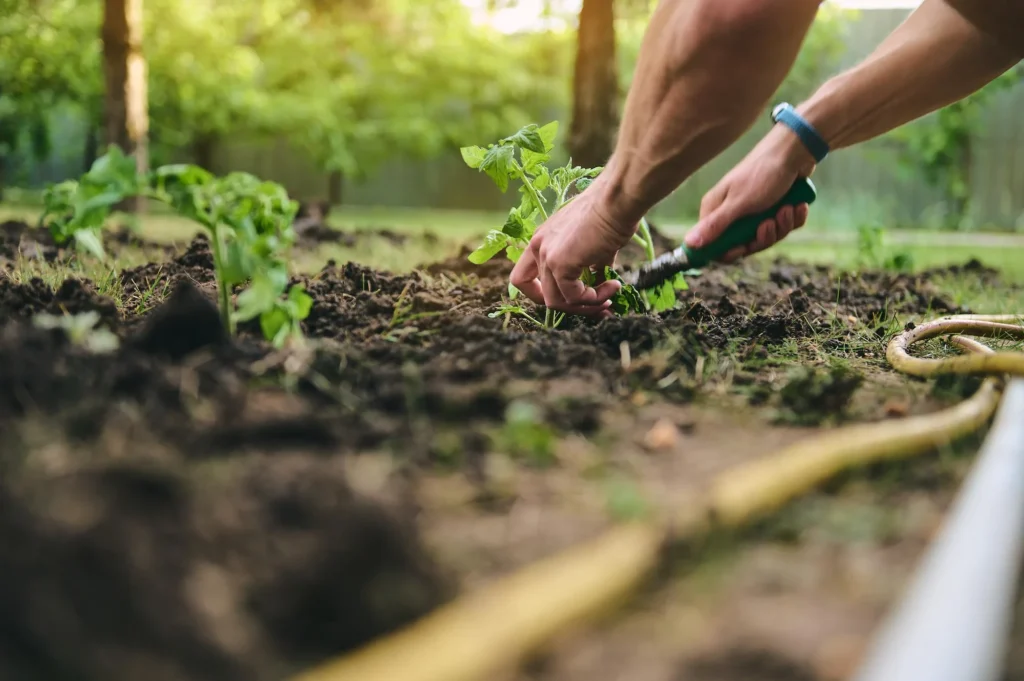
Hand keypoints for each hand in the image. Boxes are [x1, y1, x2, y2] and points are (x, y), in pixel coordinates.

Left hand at [509, 177, 634, 317]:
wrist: (616, 201)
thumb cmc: (610, 214)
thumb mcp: (592, 243)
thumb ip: (588, 265)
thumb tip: (598, 282)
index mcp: (541, 240)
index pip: (522, 278)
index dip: (539, 295)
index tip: (566, 299)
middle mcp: (538, 248)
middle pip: (544, 296)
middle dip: (574, 306)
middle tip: (600, 305)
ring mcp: (547, 256)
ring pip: (557, 302)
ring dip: (586, 305)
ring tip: (609, 296)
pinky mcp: (560, 263)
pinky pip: (574, 297)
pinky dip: (594, 298)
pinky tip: (612, 286)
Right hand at [685, 126, 815, 262]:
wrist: (795, 152)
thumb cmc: (762, 174)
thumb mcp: (738, 203)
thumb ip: (714, 225)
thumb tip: (688, 243)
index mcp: (717, 210)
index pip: (715, 245)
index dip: (730, 251)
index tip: (743, 248)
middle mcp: (734, 213)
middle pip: (745, 244)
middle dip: (762, 237)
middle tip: (769, 222)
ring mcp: (756, 211)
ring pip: (767, 236)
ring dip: (781, 225)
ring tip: (787, 208)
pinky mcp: (775, 208)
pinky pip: (784, 226)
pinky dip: (793, 218)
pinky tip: (798, 205)